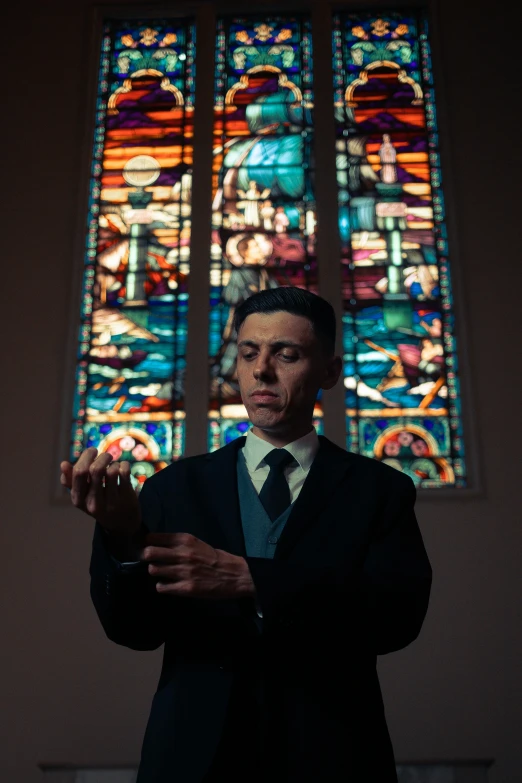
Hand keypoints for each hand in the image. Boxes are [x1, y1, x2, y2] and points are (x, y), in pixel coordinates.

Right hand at [60, 447, 141, 535]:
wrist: (122, 525)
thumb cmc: (99, 505)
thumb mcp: (82, 497)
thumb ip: (71, 481)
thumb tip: (63, 464)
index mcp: (79, 500)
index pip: (78, 473)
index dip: (86, 457)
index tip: (92, 452)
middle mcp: (94, 502)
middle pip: (95, 469)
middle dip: (101, 456)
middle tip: (106, 455)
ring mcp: (111, 501)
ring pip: (112, 470)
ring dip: (114, 463)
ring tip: (114, 465)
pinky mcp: (126, 497)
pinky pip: (124, 472)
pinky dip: (124, 465)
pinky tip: (122, 468)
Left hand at [140, 532, 255, 598]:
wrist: (234, 574)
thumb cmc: (215, 558)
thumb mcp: (197, 543)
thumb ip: (178, 544)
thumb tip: (156, 545)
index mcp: (185, 540)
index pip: (153, 537)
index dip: (147, 543)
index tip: (147, 547)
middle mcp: (182, 553)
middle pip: (149, 553)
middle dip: (145, 557)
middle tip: (150, 561)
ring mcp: (183, 571)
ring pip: (153, 570)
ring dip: (155, 572)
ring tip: (162, 573)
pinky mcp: (186, 588)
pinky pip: (161, 587)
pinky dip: (162, 586)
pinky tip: (168, 585)